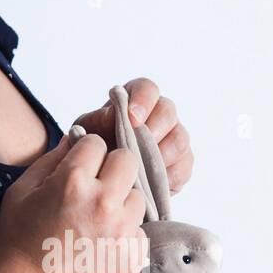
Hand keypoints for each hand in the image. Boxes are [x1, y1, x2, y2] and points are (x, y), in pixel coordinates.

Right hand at [0, 130, 148, 272]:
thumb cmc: (16, 244)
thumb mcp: (21, 192)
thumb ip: (51, 159)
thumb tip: (75, 137)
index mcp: (73, 182)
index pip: (98, 144)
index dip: (86, 156)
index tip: (78, 171)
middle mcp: (104, 203)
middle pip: (128, 162)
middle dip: (112, 170)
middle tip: (94, 190)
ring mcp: (122, 232)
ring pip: (138, 198)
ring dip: (122, 205)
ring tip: (97, 224)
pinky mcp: (132, 258)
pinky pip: (140, 233)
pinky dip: (126, 237)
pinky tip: (101, 248)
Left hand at [71, 78, 193, 194]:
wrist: (100, 178)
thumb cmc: (94, 147)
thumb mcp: (89, 131)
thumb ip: (100, 120)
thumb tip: (115, 114)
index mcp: (135, 100)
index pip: (147, 89)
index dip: (143, 100)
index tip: (132, 118)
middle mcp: (158, 115)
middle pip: (168, 111)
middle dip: (154, 127)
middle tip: (138, 146)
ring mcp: (173, 139)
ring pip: (179, 139)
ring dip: (162, 154)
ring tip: (142, 168)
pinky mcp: (180, 164)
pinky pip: (184, 166)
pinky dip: (169, 175)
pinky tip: (151, 184)